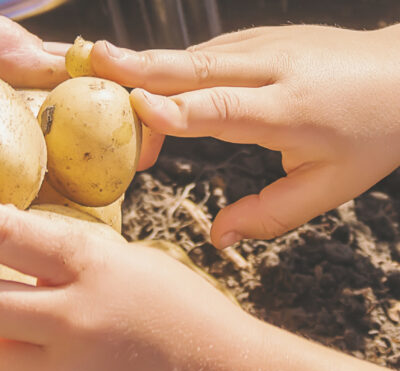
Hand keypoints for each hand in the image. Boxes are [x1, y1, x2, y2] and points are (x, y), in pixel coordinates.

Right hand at [90, 24, 399, 246]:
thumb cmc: (371, 136)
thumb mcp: (329, 188)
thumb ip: (269, 216)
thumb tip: (217, 239)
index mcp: (291, 111)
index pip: (223, 109)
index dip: (176, 111)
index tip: (135, 108)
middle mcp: (273, 70)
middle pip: (196, 69)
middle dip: (140, 65)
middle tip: (93, 61)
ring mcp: (264, 47)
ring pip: (193, 57)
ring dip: (144, 67)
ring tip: (99, 76)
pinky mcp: (258, 39)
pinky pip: (203, 55)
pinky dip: (167, 70)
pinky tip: (142, 84)